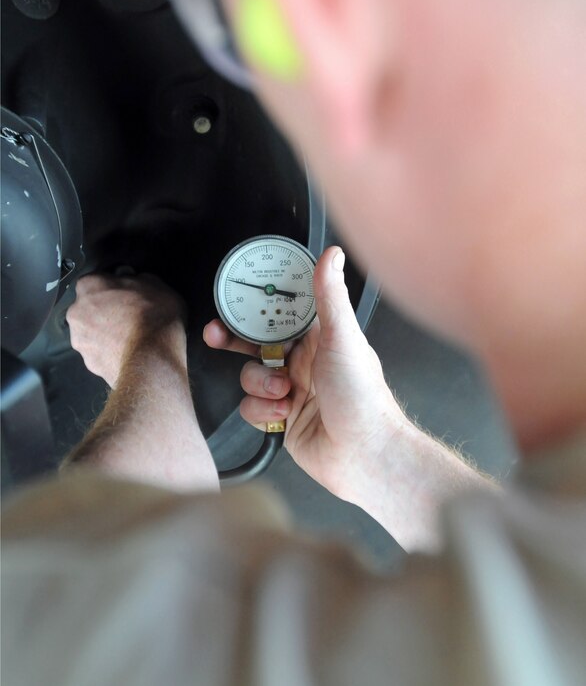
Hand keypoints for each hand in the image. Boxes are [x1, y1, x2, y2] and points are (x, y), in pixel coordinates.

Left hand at [67, 273, 186, 387]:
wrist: (152, 359)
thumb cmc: (155, 316)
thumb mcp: (157, 285)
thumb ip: (138, 279)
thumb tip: (132, 280)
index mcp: (89, 286)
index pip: (97, 280)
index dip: (114, 286)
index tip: (128, 292)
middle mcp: (77, 311)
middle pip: (89, 307)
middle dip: (105, 310)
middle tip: (129, 315)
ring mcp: (80, 340)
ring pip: (92, 332)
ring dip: (106, 332)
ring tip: (130, 337)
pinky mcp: (88, 363)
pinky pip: (99, 352)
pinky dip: (110, 351)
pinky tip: (128, 352)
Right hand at [204, 247, 407, 501]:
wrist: (364, 457)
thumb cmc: (363, 397)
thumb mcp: (343, 339)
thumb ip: (331, 297)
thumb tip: (332, 256)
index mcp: (319, 339)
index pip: (281, 312)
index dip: (258, 305)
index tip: (237, 296)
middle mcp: (304, 362)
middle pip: (257, 343)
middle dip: (235, 341)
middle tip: (216, 335)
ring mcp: (291, 390)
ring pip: (250, 376)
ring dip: (260, 384)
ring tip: (283, 392)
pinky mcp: (281, 419)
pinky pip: (251, 408)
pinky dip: (262, 411)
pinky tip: (283, 415)